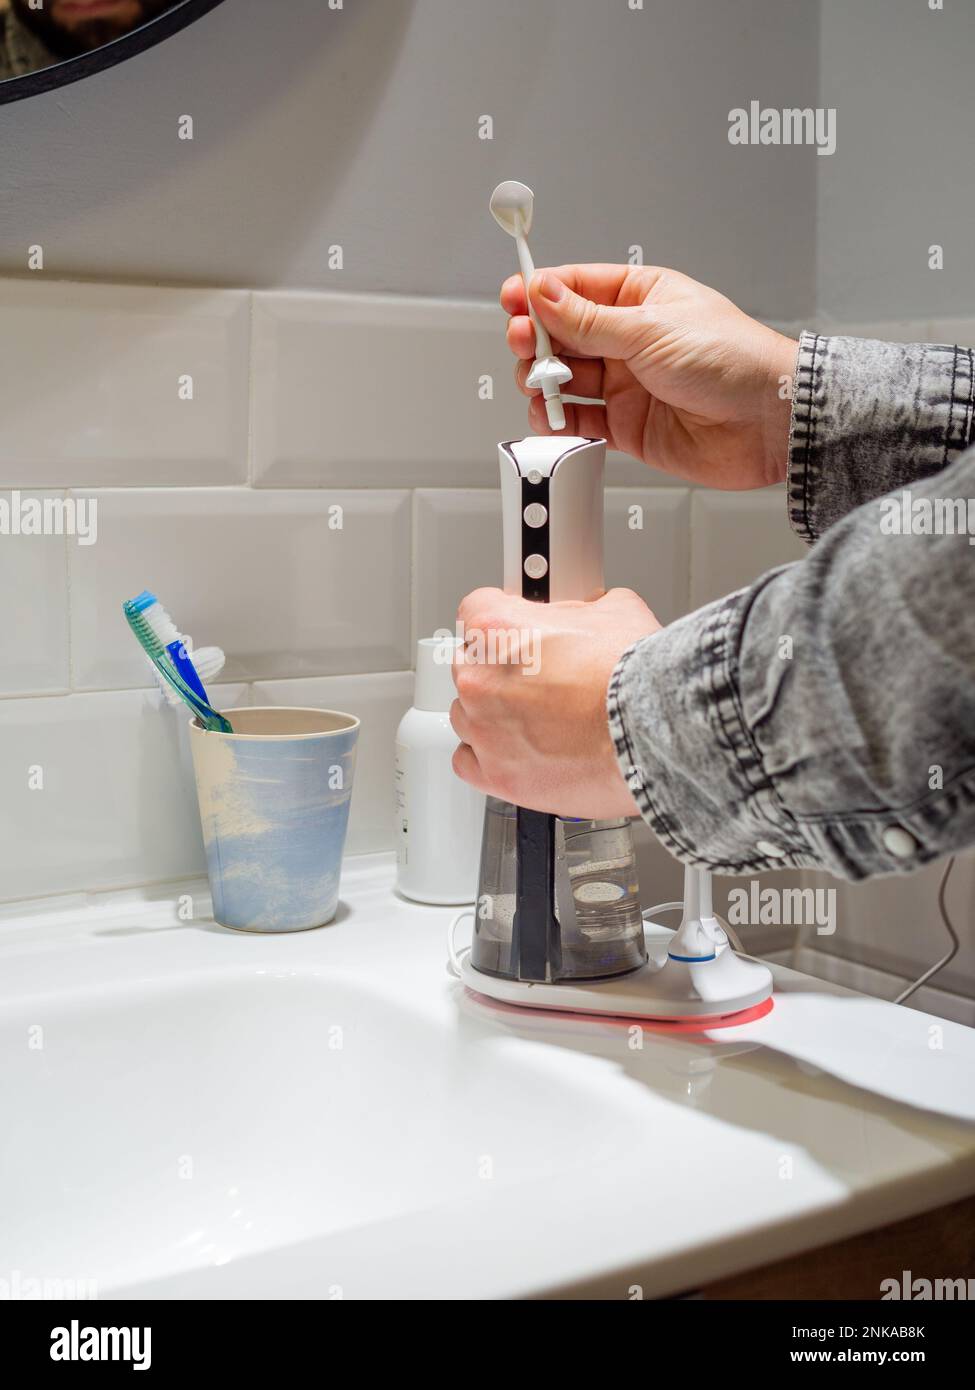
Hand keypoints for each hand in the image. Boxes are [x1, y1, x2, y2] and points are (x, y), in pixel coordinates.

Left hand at [450, 587, 660, 817]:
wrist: (654, 740)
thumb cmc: (636, 683)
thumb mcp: (617, 612)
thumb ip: (583, 609)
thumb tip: (588, 612)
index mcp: (499, 630)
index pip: (474, 610)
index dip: (500, 618)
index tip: (512, 630)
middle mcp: (482, 680)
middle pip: (468, 664)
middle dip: (497, 668)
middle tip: (537, 678)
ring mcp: (485, 730)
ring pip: (466, 714)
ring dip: (492, 714)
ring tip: (537, 719)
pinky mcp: (497, 775)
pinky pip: (468, 761)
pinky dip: (488, 756)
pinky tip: (518, 750)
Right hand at [502, 264, 797, 489]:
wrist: (768, 422)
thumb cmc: (733, 361)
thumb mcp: (652, 329)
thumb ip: (589, 320)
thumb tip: (543, 294)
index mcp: (641, 298)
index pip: (577, 288)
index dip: (540, 292)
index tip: (512, 297)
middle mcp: (630, 340)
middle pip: (562, 334)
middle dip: (536, 338)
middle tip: (525, 344)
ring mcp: (626, 383)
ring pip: (565, 378)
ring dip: (545, 380)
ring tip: (544, 383)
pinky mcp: (627, 425)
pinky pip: (579, 420)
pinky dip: (558, 420)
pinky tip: (551, 415)